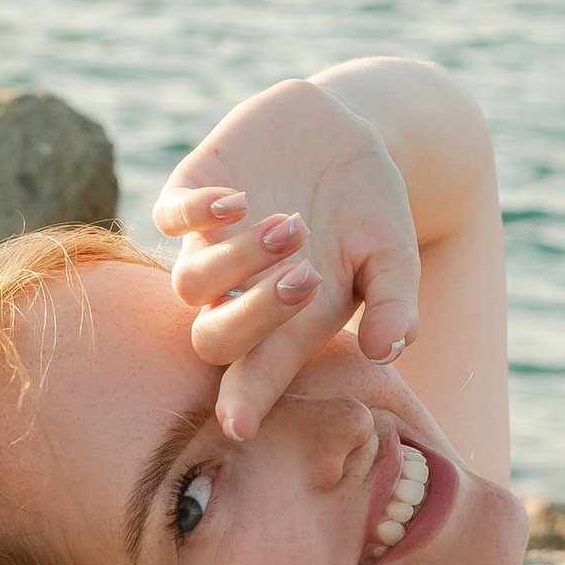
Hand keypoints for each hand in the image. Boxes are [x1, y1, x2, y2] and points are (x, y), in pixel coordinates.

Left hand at [152, 78, 422, 440]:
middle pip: (212, 338)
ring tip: (294, 225)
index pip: (254, 375)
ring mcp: (210, 244)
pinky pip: (169, 217)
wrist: (348, 136)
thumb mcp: (395, 257)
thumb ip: (394, 304)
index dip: (244, 401)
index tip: (238, 427)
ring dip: (240, 260)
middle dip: (254, 317)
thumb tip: (385, 351)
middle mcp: (238, 292)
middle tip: (308, 276)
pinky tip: (239, 201)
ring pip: (189, 282)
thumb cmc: (371, 212)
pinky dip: (195, 214)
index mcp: (286, 323)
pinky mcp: (193, 192)